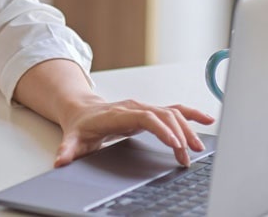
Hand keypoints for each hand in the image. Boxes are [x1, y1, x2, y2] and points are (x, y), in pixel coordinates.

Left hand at [54, 97, 214, 167]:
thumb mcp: (72, 138)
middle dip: (179, 134)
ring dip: (187, 128)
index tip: (174, 143)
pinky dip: (191, 114)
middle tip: (187, 156)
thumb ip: (67, 149)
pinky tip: (206, 120)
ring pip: (172, 113)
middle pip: (164, 115)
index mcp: (118, 114)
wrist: (81, 110)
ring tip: (198, 148)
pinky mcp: (151, 112)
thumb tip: (61, 160)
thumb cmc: (80, 125)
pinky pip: (174, 110)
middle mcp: (135, 107)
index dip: (161, 129)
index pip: (146, 117)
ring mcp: (144, 107)